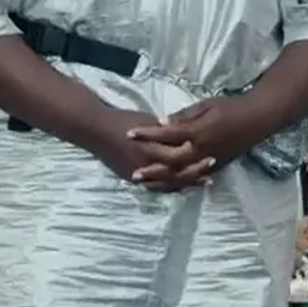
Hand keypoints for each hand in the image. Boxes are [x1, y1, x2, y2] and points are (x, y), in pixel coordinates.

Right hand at [86, 108, 213, 191]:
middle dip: (195, 171)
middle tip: (211, 166)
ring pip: (167, 183)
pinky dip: (170, 187)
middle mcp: (145, 163)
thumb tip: (185, 130)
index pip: (177, 155)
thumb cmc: (123, 120)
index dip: (195, 156)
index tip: (211, 152)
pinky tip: (183, 185)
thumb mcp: (147, 119)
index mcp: (149, 146)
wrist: (96, 129)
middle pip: (175, 173)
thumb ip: (166, 129)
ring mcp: (138, 174)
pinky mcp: (132, 179)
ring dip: (186, 182)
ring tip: (204, 180)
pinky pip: (155, 187)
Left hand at [126, 94, 274, 182]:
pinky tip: (168, 186)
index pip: (167, 133)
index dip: (147, 134)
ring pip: (181, 175)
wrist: (258, 118)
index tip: (129, 134)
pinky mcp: (216, 166)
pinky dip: (179, 184)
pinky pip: (194, 179)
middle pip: (171, 162)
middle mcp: (202, 150)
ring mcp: (209, 161)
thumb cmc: (232, 107)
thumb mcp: (206, 105)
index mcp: (198, 131)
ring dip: (162, 181)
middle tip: (132, 173)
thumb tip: (163, 122)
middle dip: (151, 168)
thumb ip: (184, 116)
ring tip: (147, 185)